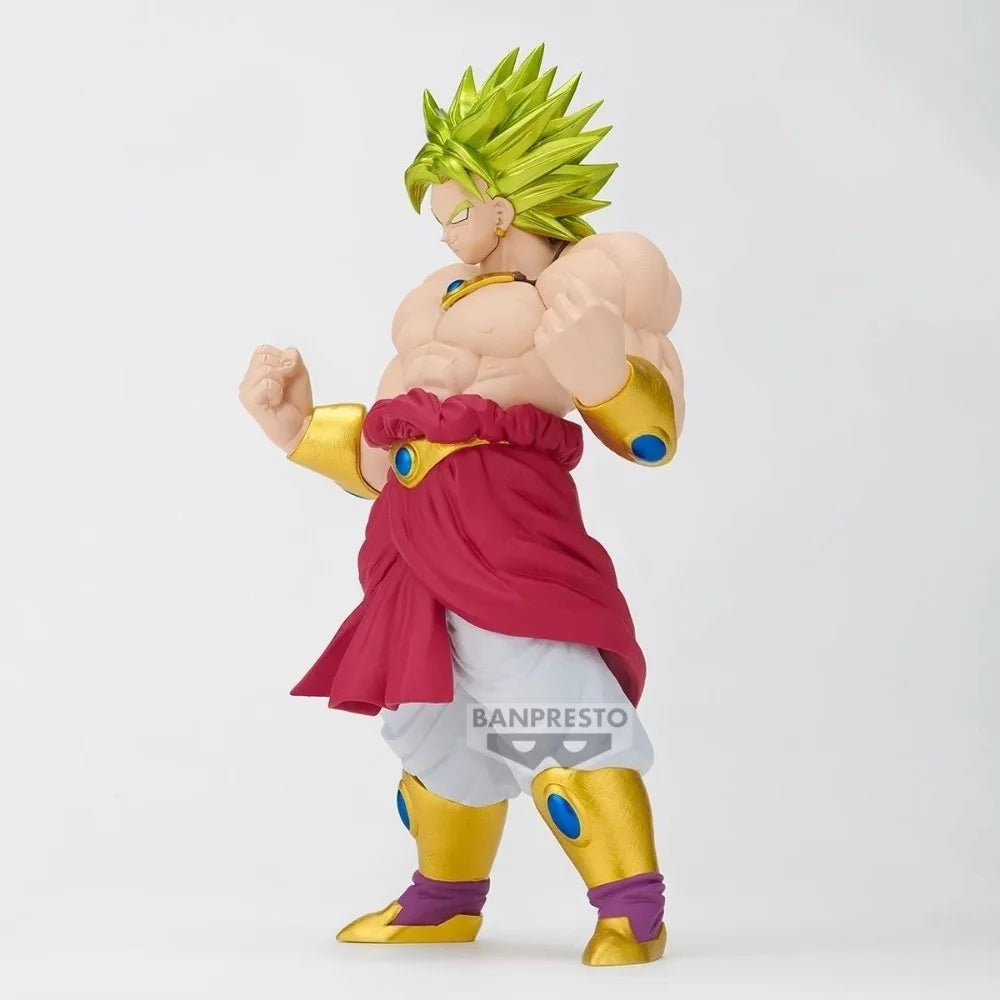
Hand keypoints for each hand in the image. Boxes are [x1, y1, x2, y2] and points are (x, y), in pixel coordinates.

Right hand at [239, 345, 313, 452]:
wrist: (301, 425)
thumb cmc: (297, 400)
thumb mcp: (298, 371)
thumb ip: (292, 356)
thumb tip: (286, 358)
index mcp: (255, 371)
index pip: (263, 350)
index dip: (281, 359)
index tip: (287, 377)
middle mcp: (247, 380)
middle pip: (263, 356)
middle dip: (282, 370)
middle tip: (284, 388)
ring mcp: (246, 390)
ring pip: (265, 369)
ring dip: (280, 381)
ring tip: (280, 396)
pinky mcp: (249, 400)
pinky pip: (267, 383)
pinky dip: (277, 391)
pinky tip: (276, 402)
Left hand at [534, 275, 629, 405]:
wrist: (602, 381)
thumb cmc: (610, 348)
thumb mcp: (614, 318)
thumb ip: (597, 298)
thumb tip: (575, 285)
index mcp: (593, 306)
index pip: (572, 284)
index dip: (570, 287)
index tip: (567, 288)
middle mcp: (574, 316)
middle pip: (558, 299)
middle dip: (564, 308)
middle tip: (573, 324)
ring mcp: (558, 331)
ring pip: (547, 315)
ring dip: (554, 323)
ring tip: (567, 338)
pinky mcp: (546, 347)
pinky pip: (539, 332)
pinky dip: (547, 338)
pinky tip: (560, 348)